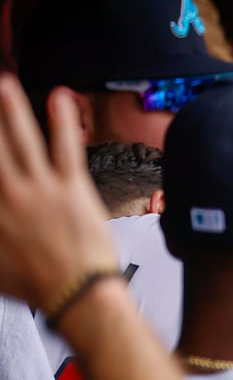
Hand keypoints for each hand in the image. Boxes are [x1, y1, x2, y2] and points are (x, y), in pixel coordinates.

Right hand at [0, 77, 117, 308]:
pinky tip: (61, 98)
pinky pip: (66, 148)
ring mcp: (39, 189)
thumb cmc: (37, 285)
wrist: (78, 295)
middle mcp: (6, 193)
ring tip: (4, 84)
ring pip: (21, 139)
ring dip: (11, 108)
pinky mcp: (72, 189)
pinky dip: (63, 121)